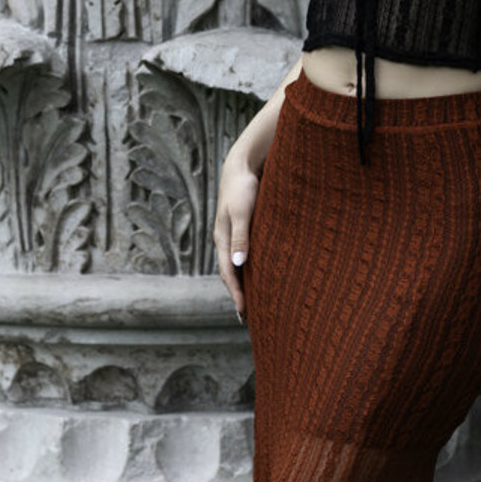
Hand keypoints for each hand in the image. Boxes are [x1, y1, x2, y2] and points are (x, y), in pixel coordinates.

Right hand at [213, 149, 259, 319]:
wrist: (241, 164)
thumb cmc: (243, 187)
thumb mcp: (241, 213)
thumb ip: (241, 237)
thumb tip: (238, 265)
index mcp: (222, 239)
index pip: (228, 274)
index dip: (235, 294)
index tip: (244, 313)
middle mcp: (225, 239)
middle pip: (230, 272)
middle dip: (237, 293)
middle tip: (247, 317)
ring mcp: (233, 233)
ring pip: (236, 264)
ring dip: (242, 282)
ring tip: (253, 300)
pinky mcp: (242, 227)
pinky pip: (243, 253)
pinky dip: (248, 267)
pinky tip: (258, 272)